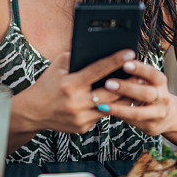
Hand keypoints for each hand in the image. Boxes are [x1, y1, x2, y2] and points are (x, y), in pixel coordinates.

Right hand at [21, 49, 136, 133]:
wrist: (33, 112)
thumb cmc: (47, 84)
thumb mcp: (57, 66)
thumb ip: (75, 57)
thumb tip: (96, 48)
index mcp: (70, 84)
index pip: (98, 70)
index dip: (115, 60)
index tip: (130, 52)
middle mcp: (76, 103)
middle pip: (111, 93)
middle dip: (129, 83)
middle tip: (143, 74)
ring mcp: (81, 118)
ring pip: (110, 107)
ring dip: (124, 98)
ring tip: (137, 88)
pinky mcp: (83, 128)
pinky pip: (101, 116)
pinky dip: (108, 108)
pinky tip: (117, 101)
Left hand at [102, 60, 176, 135]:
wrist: (168, 116)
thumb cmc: (151, 92)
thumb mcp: (149, 82)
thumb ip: (136, 76)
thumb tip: (113, 65)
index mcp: (160, 83)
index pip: (152, 74)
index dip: (140, 69)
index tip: (125, 64)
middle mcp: (163, 98)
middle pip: (146, 93)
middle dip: (127, 88)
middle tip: (108, 83)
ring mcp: (158, 114)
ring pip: (138, 112)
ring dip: (119, 108)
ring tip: (102, 105)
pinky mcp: (151, 127)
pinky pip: (132, 121)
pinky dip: (118, 116)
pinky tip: (106, 112)